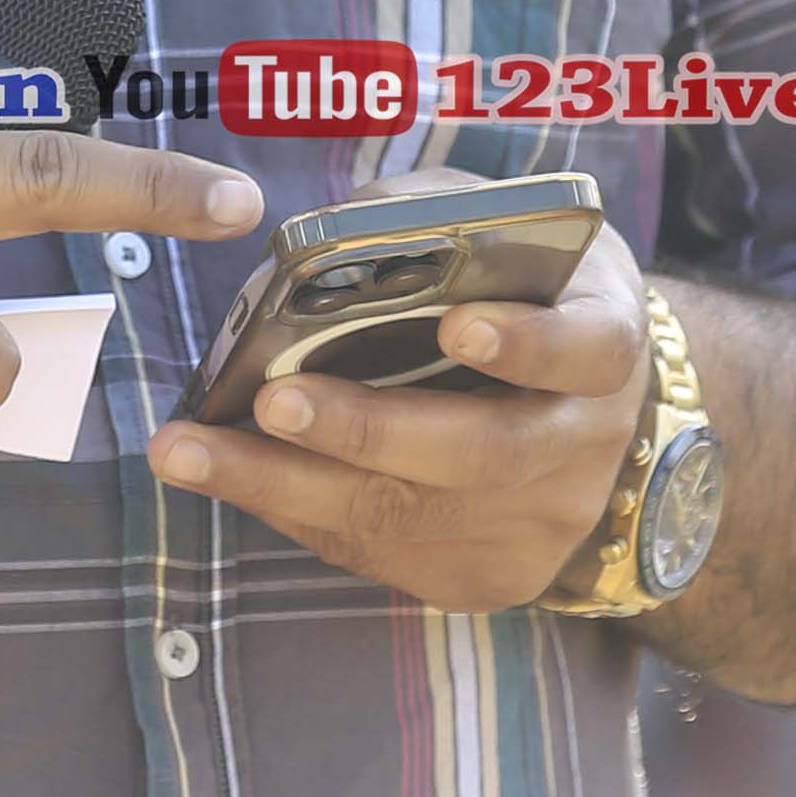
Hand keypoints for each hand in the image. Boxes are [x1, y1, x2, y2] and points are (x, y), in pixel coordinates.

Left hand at [150, 166, 646, 614]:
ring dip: (286, 485)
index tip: (458, 323)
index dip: (528, 343)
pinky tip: (228, 476)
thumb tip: (321, 238)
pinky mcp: (491, 576)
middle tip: (272, 399)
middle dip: (367, 430)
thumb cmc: (528, 295)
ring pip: (411, 517)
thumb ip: (429, 220)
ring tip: (189, 451)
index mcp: (606, 346)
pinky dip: (297, 513)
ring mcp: (542, 525)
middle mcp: (584, 447)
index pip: (585, 350)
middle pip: (482, 452)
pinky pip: (383, 552)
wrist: (592, 410)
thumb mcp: (509, 232)